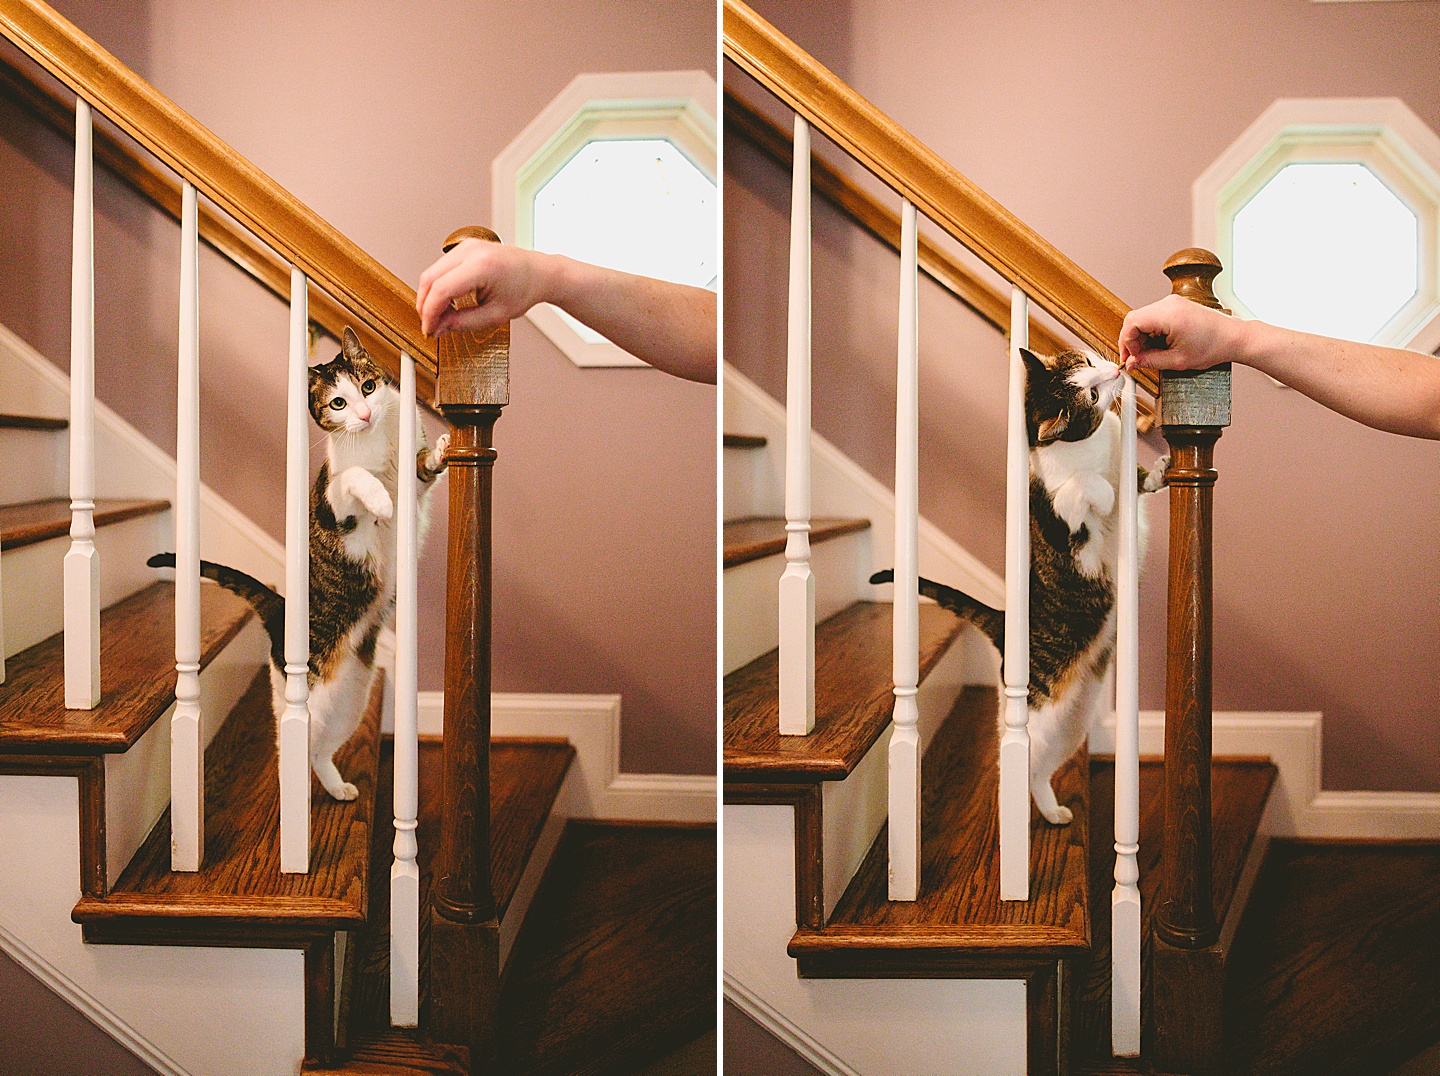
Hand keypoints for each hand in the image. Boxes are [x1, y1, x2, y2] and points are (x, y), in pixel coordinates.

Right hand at [415, 239, 559, 336]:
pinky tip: (447, 302)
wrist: (539, 272)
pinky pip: (441, 267)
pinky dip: (438, 285)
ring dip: (430, 296)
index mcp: (482, 266)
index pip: (441, 290)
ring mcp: (467, 245)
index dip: (430, 313)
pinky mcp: (465, 247)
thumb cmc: (524, 290)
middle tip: (431, 325)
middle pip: (430, 278)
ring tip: (441, 316)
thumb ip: (463, 323)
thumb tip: (438, 328)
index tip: (429, 330)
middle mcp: (471, 250)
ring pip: (432, 272)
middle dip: (425, 305)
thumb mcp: (495, 315)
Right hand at [1118, 293, 1245, 372]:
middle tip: (1138, 358)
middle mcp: (1169, 303)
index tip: (1129, 358)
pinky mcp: (1175, 305)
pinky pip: (1153, 316)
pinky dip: (1150, 331)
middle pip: (1135, 319)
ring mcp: (1172, 302)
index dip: (1126, 342)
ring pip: (1142, 318)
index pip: (1131, 323)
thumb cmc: (1213, 347)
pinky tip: (1158, 344)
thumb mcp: (1177, 361)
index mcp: (1169, 315)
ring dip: (1141, 336)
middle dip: (1132, 341)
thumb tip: (1132, 363)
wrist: (1233, 337)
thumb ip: (1150, 361)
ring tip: (1151, 352)